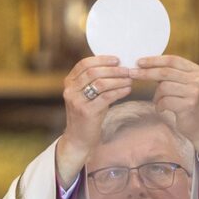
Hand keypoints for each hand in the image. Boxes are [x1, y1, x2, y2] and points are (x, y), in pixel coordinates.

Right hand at [56, 56, 131, 185]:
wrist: (79, 138)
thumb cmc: (88, 113)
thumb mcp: (87, 94)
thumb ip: (95, 80)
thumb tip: (117, 65)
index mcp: (69, 82)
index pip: (84, 64)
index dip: (102, 60)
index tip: (117, 59)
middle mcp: (70, 90)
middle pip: (93, 72)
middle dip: (112, 69)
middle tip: (127, 70)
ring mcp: (77, 101)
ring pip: (100, 83)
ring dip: (118, 80)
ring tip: (130, 79)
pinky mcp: (86, 112)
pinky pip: (106, 97)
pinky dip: (119, 91)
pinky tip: (127, 89)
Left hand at [132, 55, 198, 158]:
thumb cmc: (187, 103)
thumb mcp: (182, 85)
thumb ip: (170, 74)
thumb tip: (144, 65)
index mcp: (195, 70)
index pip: (171, 60)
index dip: (154, 60)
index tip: (138, 62)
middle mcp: (197, 79)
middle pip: (165, 72)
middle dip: (146, 73)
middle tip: (131, 74)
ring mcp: (194, 92)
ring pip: (163, 87)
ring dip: (156, 96)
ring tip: (158, 102)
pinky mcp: (189, 105)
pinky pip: (165, 101)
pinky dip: (159, 106)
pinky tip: (162, 109)